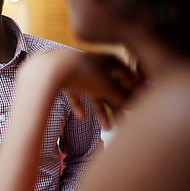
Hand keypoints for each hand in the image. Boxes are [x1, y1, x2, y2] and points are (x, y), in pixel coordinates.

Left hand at [28, 51, 142, 129]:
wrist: (52, 68)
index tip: (139, 108)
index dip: (136, 93)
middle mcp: (97, 64)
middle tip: (122, 122)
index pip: (130, 77)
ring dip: (101, 111)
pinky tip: (81, 116)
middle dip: (118, 106)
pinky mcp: (66, 78)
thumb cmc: (85, 73)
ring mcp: (81, 71)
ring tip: (107, 128)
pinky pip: (76, 93)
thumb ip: (123, 96)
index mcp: (111, 61)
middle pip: (112, 87)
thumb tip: (135, 105)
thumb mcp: (108, 86)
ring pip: (94, 93)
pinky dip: (79, 104)